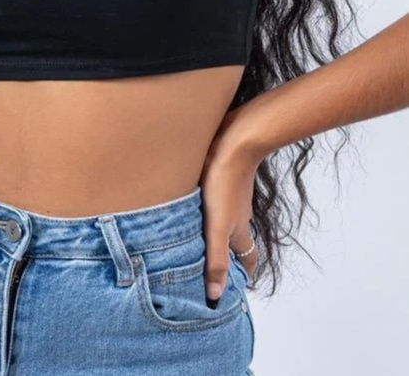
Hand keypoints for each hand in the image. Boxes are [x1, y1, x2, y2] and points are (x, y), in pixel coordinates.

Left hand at [199, 110, 260, 304]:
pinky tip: (192, 209)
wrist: (234, 144)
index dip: (243, 275)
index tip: (234, 288)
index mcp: (240, 233)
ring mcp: (232, 199)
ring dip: (216, 234)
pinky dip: (208, 213)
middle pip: (237, 243)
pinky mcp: (222, 182)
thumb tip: (216, 296)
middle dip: (227, 257)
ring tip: (196, 242)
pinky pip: (216, 204)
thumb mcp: (217, 228)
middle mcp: (239, 218)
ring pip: (226, 223)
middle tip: (210, 268)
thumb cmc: (225, 185)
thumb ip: (216, 260)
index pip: (248, 261)